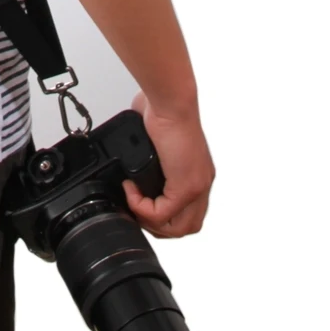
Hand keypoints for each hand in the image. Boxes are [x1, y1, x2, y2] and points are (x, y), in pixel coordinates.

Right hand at [122, 91, 214, 238]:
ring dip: (149, 222)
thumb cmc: (163, 109)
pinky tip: (130, 190)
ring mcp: (196, 186)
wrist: (169, 102)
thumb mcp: (154, 138)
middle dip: (156, 226)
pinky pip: (160, 214)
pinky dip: (141, 208)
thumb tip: (129, 152)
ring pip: (178, 228)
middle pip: (185, 227)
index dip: (160, 215)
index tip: (138, 202)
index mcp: (195, 173)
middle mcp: (200, 183)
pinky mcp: (186, 187)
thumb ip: (148, 152)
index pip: (185, 212)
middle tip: (135, 211)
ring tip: (132, 204)